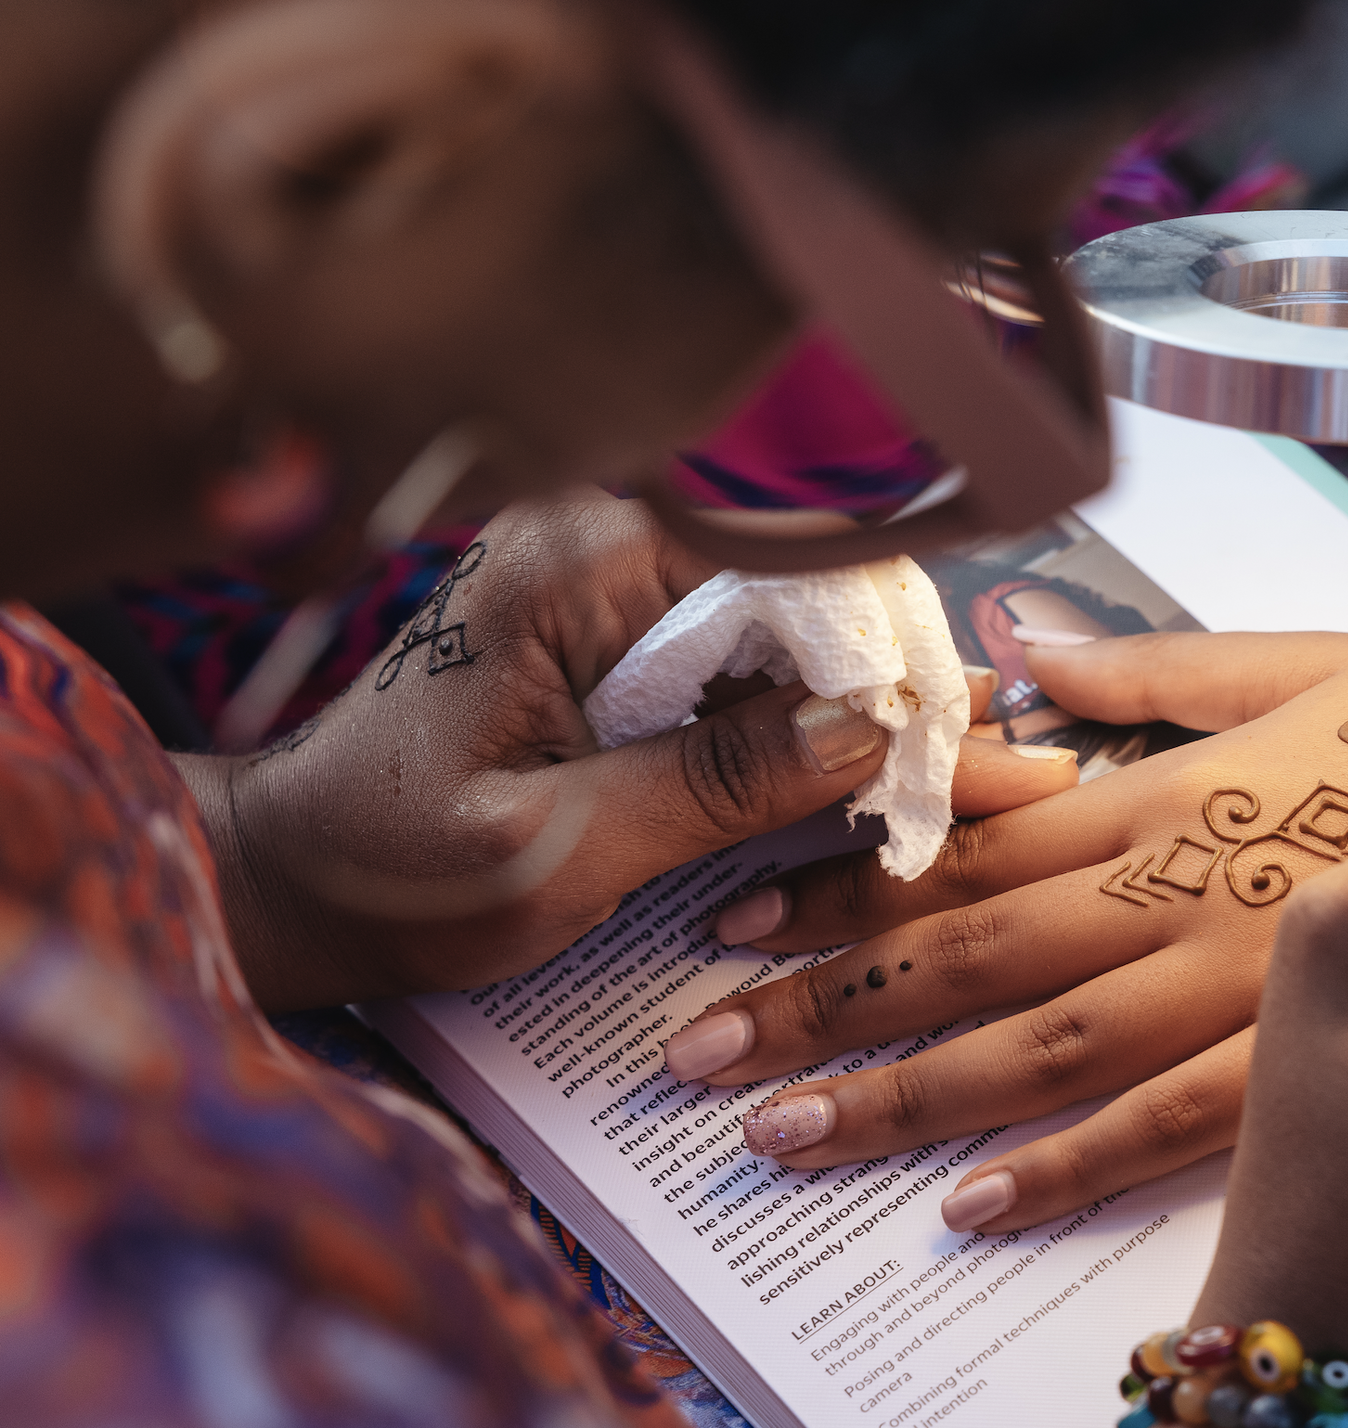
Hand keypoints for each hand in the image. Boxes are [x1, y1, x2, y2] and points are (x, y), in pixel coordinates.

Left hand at [188, 493, 1076, 1010]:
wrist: (281, 881)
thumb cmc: (386, 871)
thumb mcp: (553, 850)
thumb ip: (711, 785)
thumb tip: (867, 730)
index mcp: (567, 571)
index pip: (779, 558)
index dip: (881, 638)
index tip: (951, 724)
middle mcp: (592, 547)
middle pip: (797, 578)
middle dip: (894, 668)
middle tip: (986, 759)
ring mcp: (602, 585)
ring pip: (781, 616)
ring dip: (860, 693)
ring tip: (955, 769)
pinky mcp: (611, 634)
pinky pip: (740, 653)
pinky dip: (805, 711)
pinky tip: (866, 768)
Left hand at [660, 627, 1347, 1226]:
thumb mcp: (1305, 659)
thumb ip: (1152, 668)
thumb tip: (1019, 637)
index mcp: (1172, 791)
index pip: (973, 843)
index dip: (846, 883)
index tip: (732, 918)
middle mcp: (1181, 895)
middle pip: (973, 955)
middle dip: (826, 1004)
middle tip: (700, 1054)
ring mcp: (1238, 992)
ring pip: (1040, 1051)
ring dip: (903, 1097)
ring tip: (785, 1137)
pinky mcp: (1306, 1067)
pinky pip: (1167, 1129)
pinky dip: (1065, 1170)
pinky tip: (973, 1210)